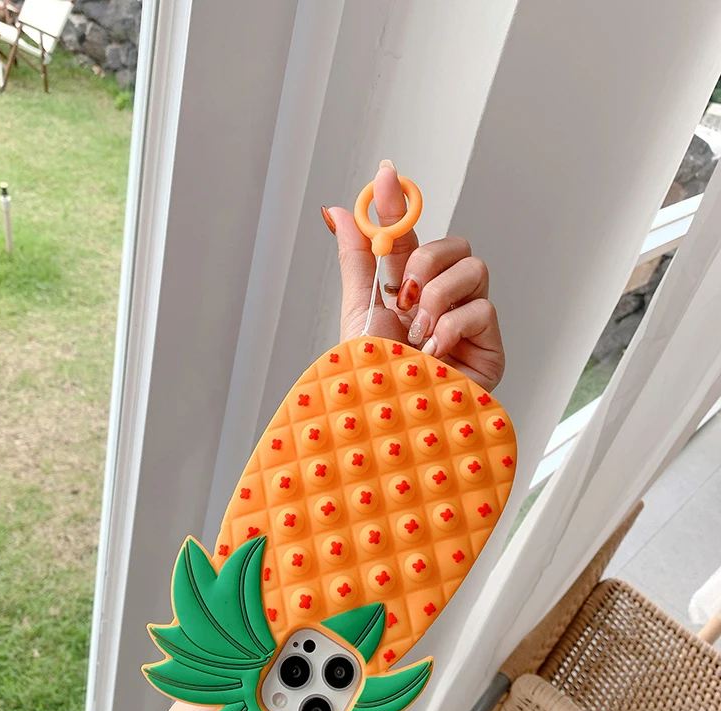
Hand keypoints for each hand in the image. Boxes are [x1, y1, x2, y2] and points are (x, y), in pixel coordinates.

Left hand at [322, 161, 504, 391]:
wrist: (391, 420)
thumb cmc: (375, 374)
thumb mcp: (359, 310)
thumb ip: (357, 258)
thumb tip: (336, 210)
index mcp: (405, 292)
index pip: (409, 237)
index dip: (398, 205)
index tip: (385, 175)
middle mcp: (439, 302)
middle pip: (455, 245)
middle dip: (427, 262)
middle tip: (405, 295)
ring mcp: (467, 323)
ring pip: (475, 268)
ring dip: (439, 297)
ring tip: (418, 333)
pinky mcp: (490, 346)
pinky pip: (484, 308)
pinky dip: (454, 326)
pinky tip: (436, 351)